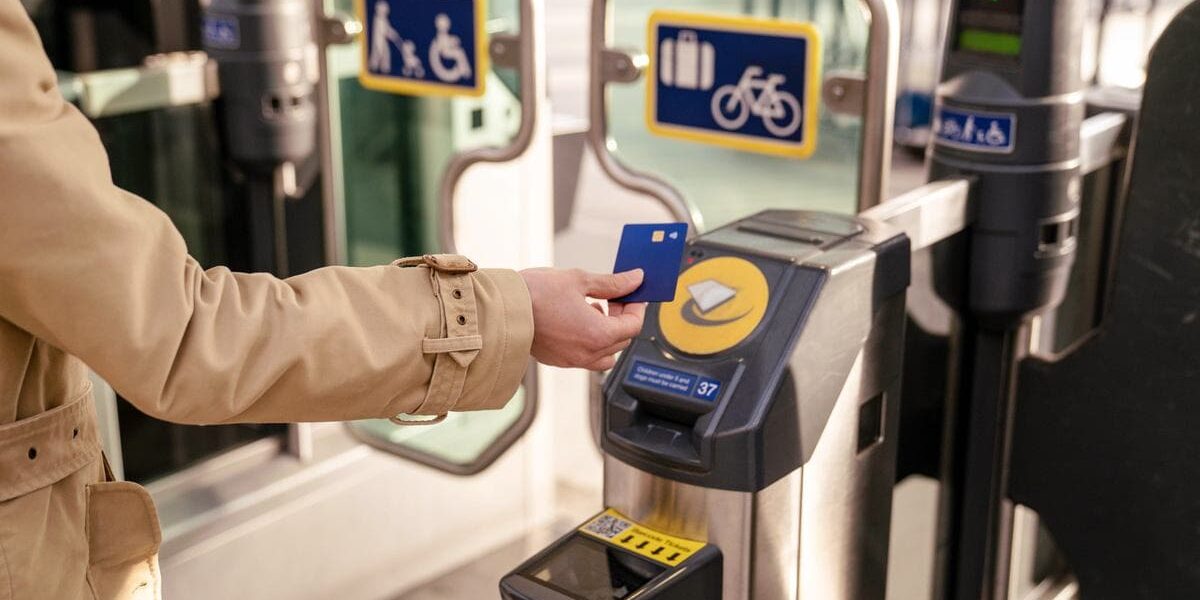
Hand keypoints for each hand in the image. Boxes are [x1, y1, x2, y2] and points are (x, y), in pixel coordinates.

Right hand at [519, 268, 647, 370]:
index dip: (636, 306)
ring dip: (607, 334)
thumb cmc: (535, 294)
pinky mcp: (558, 360)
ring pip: (606, 354)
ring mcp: (572, 360)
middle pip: (622, 340)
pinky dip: (589, 341)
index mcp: (598, 334)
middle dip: (621, 318)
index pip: (634, 325)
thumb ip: (612, 283)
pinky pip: (585, 357)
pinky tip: (575, 321)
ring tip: (592, 311)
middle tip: (611, 297)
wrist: (500, 309)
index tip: (632, 292)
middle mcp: (588, 353)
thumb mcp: (579, 280)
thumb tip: (636, 279)